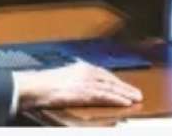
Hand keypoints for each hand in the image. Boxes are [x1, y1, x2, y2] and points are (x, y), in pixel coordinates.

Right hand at [14, 61, 142, 109]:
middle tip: (137, 93)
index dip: (117, 81)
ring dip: (125, 93)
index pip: (104, 74)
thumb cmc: (44, 85)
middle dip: (125, 87)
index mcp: (81, 67)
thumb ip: (75, 79)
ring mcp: (85, 82)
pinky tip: (125, 103)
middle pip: (110, 80)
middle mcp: (85, 72)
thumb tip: (82, 86)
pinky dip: (117, 99)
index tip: (125, 86)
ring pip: (110, 88)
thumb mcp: (63, 78)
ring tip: (136, 99)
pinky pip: (105, 96)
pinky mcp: (84, 92)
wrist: (34, 87)